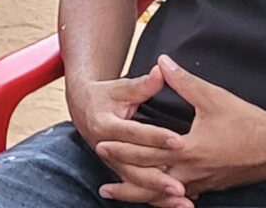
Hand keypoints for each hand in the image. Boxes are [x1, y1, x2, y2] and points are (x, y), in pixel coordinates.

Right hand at [69, 67, 192, 207]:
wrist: (83, 107)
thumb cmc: (105, 95)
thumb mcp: (121, 87)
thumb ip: (143, 84)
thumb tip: (161, 70)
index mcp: (105, 124)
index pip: (134, 134)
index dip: (156, 137)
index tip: (179, 142)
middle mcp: (106, 148)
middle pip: (133, 166)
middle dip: (158, 178)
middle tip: (180, 187)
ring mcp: (112, 162)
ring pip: (136, 182)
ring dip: (158, 195)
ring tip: (182, 201)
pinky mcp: (119, 169)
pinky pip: (137, 188)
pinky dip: (155, 198)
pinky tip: (175, 205)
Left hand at [94, 57, 265, 197]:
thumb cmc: (247, 122)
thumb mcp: (213, 98)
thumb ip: (184, 81)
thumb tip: (162, 61)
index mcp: (188, 151)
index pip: (147, 153)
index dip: (122, 150)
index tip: (101, 146)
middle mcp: (192, 173)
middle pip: (150, 183)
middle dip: (126, 182)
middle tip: (103, 185)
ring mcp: (202, 183)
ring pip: (165, 195)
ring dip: (142, 196)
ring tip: (121, 196)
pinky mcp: (212, 187)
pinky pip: (182, 196)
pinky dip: (165, 197)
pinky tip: (157, 196)